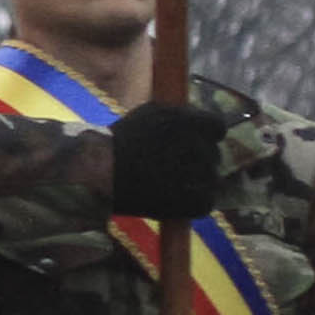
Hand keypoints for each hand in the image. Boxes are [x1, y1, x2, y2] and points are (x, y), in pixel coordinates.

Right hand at [112, 100, 225, 222]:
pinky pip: (206, 201)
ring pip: (210, 178)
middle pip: (212, 154)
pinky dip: (192, 202)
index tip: (190, 142)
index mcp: (193, 124)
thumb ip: (181, 116)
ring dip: (195, 181)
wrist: (98, 171)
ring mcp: (201, 176)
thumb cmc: (120, 139)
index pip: (217, 128)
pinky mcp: (197, 201)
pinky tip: (172, 200)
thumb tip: (198, 121)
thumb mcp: (151, 113)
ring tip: (167, 184)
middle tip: (171, 167)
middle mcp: (201, 147)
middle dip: (196, 159)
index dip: (204, 135)